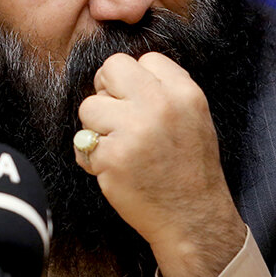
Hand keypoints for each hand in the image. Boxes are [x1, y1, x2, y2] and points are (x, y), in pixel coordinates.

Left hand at [75, 52, 244, 276]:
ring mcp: (134, 130)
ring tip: (118, 147)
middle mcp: (160, 106)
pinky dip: (90, 157)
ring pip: (89, 106)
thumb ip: (165, 91)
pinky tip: (112, 169)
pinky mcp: (112, 156)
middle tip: (115, 116)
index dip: (134, 81)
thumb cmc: (189, 168)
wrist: (192, 217)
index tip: (136, 101)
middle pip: (111, 68)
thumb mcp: (194, 118)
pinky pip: (81, 142)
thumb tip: (123, 75)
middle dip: (107, 91)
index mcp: (185, 93)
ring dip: (96, 128)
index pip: (145, 58)